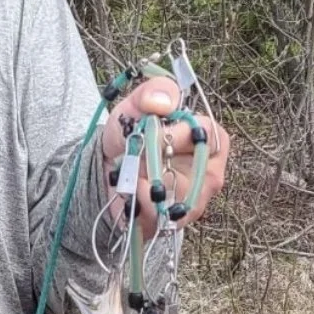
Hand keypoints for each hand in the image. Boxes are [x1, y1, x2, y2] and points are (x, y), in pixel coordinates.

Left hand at [100, 74, 228, 232]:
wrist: (104, 167)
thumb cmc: (129, 134)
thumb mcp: (135, 107)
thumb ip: (151, 93)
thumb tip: (164, 102)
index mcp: (206, 138)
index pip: (210, 135)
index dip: (181, 134)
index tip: (155, 132)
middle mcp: (208, 170)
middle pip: (203, 174)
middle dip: (164, 164)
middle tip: (139, 154)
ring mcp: (194, 199)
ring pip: (184, 198)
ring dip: (152, 184)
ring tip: (133, 173)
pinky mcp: (173, 220)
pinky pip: (164, 217)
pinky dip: (144, 204)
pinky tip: (132, 193)